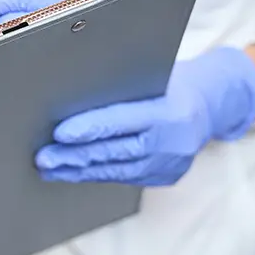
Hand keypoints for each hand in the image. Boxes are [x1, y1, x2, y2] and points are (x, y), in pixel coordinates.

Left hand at [35, 47, 254, 185]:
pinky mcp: (164, 177)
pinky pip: (123, 177)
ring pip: (115, 170)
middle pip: (114, 152)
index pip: (121, 122)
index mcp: (169, 113)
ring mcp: (168, 165)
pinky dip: (96, 173)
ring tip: (50, 167)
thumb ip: (120, 90)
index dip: (88, 129)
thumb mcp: (153, 76)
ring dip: (79, 170)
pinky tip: (73, 171)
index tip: (59, 134)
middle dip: (74, 155)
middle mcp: (170, 143)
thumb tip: (71, 95)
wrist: (210, 106)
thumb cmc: (173, 83)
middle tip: (44, 157)